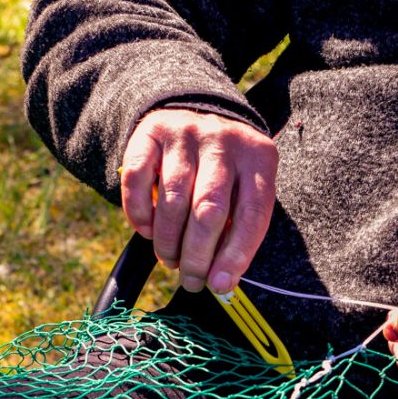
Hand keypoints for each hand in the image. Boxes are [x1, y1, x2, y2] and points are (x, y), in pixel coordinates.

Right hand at [119, 108, 277, 294]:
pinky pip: (138, 179)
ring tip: (169, 259)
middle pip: (209, 209)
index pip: (252, 214)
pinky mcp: (152, 131)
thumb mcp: (243, 189)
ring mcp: (186, 132)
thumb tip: (220, 281)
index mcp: (258, 158)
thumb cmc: (224, 170)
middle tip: (190, 280)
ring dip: (167, 240)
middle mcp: (224, 140)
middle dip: (196, 255)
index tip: (220, 285)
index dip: (235, 255)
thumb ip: (236, 228)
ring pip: (173, 199)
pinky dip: (139, 213)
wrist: (196, 113)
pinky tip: (146, 230)